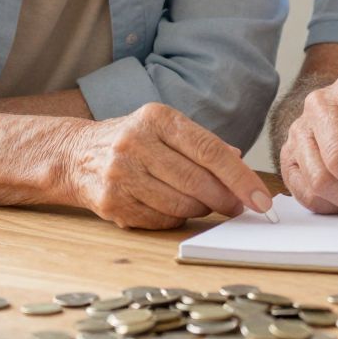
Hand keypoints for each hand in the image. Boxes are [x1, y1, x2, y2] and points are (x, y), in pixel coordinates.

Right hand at [66, 103, 273, 229]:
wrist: (75, 155)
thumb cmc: (133, 141)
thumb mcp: (166, 129)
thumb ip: (203, 143)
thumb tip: (240, 162)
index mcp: (157, 118)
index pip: (210, 151)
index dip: (241, 178)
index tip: (261, 199)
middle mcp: (136, 142)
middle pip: (198, 181)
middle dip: (226, 199)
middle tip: (238, 207)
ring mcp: (121, 173)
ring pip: (181, 205)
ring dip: (201, 210)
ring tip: (203, 203)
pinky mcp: (112, 202)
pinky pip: (161, 220)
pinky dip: (176, 219)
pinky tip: (174, 208)